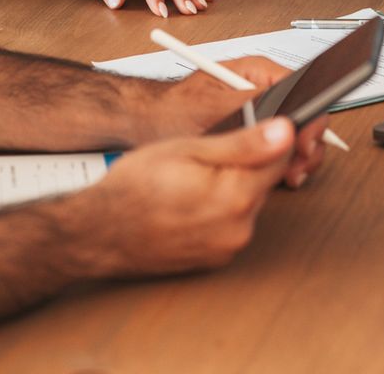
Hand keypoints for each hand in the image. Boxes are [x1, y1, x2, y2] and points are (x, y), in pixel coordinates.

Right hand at [67, 118, 294, 277]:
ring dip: (232, 187)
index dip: (277, 135)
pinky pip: (232, 224)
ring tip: (192, 179)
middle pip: (265, 181)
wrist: (99, 233)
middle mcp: (239, 229)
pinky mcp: (217, 260)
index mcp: (236, 196)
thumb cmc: (133, 188)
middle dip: (247, 163)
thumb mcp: (187, 148)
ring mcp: (228, 248)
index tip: (271, 123)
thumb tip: (285, 132)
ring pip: (248, 203)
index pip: (283, 158)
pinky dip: (220, 210)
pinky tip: (191, 200)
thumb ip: (243, 143)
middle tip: (208, 154)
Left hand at [148, 54, 326, 187]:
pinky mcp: (250, 137)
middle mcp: (264, 92)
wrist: (143, 125)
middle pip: (303, 116)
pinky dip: (279, 166)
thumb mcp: (214, 106)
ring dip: (294, 159)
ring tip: (286, 176)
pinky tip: (274, 179)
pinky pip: (276, 151)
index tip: (304, 142)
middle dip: (304, 144)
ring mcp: (259, 116)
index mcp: (259, 73)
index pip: (304, 89)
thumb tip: (286, 115)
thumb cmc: (171, 108)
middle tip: (296, 167)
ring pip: (292, 138)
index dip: (310, 117)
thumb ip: (253, 107)